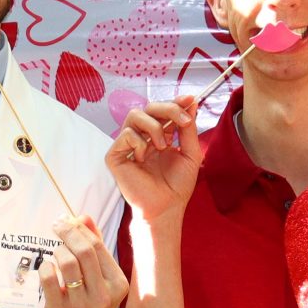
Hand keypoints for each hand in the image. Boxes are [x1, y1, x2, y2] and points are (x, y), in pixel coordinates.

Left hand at [42, 215, 127, 307]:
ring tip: (55, 253)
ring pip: (67, 262)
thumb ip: (95, 248)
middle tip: (57, 226)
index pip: (98, 247)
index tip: (67, 221)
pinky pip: (49, 278)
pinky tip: (47, 268)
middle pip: (84, 251)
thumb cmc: (89, 306)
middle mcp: (103, 295)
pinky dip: (45, 267)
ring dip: (57, 250)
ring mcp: (82, 305)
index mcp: (118, 285)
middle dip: (68, 232)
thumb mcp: (101, 280)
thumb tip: (83, 218)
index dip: (80, 229)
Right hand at [107, 96, 203, 221]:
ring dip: (154, 127)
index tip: (190, 100)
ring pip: (135, 115)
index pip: (162, 110)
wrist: (166, 207)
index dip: (175, 102)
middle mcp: (142, 137)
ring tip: (163, 146)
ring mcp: (128, 145)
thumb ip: (189, 128)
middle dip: (169, 109)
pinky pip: (126, 134)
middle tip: (184, 121)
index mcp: (159, 135)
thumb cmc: (177, 186)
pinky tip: (144, 158)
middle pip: (149, 107)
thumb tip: (191, 102)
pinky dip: (139, 142)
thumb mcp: (191, 153)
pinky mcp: (116, 155)